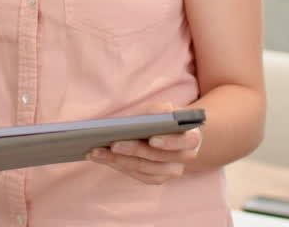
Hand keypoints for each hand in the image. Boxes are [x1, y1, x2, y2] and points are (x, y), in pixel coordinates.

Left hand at [86, 102, 201, 185]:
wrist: (171, 134)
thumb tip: (142, 119)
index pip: (184, 142)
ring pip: (145, 169)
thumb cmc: (164, 119)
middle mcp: (184, 158)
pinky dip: (120, 166)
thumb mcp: (163, 109)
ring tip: (97, 152)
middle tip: (111, 144)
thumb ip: (156, 112)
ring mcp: (171, 171)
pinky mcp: (158, 178)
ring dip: (119, 161)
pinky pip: (138, 175)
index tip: (151, 139)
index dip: (168, 142)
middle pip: (158, 158)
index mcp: (191, 138)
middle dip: (133, 151)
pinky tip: (103, 158)